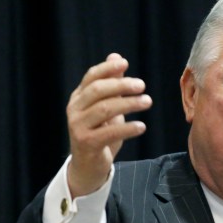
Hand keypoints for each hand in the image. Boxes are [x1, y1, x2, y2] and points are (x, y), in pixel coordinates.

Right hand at [66, 53, 152, 196]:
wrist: (88, 166)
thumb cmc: (100, 133)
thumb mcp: (106, 108)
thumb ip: (111, 85)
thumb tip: (117, 57)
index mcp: (78, 98)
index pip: (91, 77)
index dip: (107, 68)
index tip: (125, 63)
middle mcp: (74, 110)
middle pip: (98, 90)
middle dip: (121, 85)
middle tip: (142, 85)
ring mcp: (78, 127)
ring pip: (104, 109)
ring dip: (129, 104)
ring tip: (147, 102)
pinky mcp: (87, 143)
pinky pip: (109, 132)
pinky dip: (127, 128)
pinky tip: (142, 126)